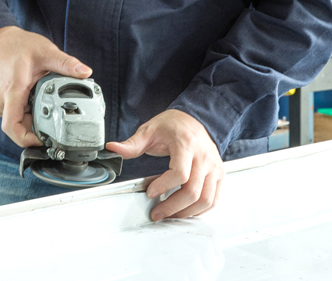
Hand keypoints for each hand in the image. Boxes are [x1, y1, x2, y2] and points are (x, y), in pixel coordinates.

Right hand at [0, 26, 91, 147]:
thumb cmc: (16, 45)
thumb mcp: (46, 52)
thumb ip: (66, 63)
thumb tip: (84, 72)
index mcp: (12, 91)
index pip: (12, 127)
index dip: (27, 140)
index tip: (43, 141)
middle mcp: (3, 100)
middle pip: (18, 127)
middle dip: (37, 128)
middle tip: (56, 121)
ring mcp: (0, 101)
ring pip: (18, 121)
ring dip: (33, 119)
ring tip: (48, 107)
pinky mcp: (2, 101)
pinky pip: (15, 113)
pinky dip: (28, 112)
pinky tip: (38, 102)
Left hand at [107, 110, 223, 220]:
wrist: (195, 118)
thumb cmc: (174, 125)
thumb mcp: (150, 130)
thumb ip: (132, 144)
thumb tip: (113, 149)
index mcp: (186, 144)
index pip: (180, 173)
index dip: (164, 186)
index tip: (150, 192)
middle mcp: (204, 156)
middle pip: (193, 191)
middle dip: (173, 207)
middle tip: (157, 212)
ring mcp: (214, 166)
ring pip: (206, 199)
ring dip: (186, 212)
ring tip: (170, 214)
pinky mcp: (218, 174)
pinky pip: (214, 199)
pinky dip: (200, 210)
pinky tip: (186, 210)